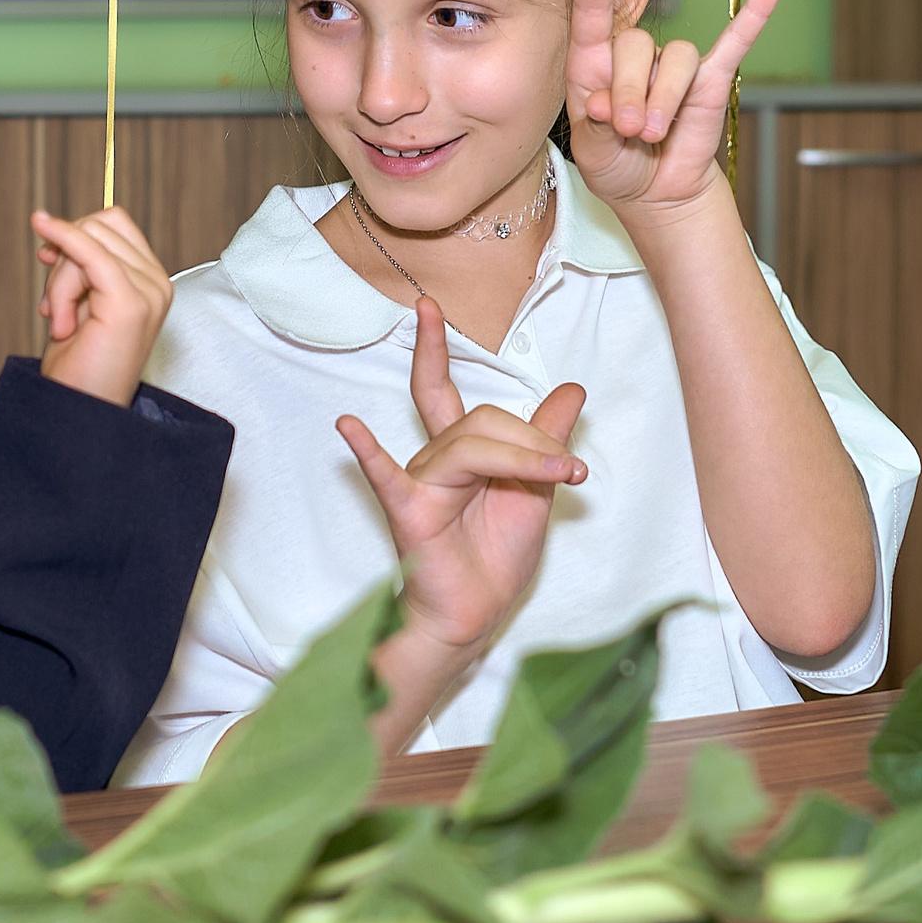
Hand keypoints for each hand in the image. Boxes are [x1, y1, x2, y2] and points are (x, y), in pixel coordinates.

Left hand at [33, 206, 174, 405]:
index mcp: (151, 284)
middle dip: (65, 262)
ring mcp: (149, 293)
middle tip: (55, 309)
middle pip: (99, 228)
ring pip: (88, 242)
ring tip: (62, 324)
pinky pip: (89, 250)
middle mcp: (158, 285)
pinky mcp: (130, 303)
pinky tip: (43, 230)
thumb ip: (78, 264)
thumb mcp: (80, 303)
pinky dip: (63, 237)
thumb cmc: (79, 368)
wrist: (81, 413)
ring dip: (60, 281)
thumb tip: (50, 223)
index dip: (76, 234)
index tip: (48, 257)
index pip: (113, 226)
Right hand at [337, 299, 586, 748]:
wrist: (479, 616)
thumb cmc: (496, 557)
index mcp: (458, 454)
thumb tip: (572, 389)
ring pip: (469, 444)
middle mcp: (433, 462)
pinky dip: (368, 451)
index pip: (449, 395)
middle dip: (532, 439)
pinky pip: (387, 476)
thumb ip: (546, 439)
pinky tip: (349, 426)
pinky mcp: (410, 513)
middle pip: (479, 420)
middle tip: (571, 469)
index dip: (437, 351)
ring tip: (561, 477)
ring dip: (523, 457)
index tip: (425, 306)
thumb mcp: (535, 490)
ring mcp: (419, 485)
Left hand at [565, 0, 779, 212]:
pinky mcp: (711, 78)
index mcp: (594, 63)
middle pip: (634, 44)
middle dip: (629, 91)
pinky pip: (736, 41)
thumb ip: (594, 126)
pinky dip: (755, 14)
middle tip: (629, 130)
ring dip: (663, 99)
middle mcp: (633, 55)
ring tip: (652, 134)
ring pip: (675, 59)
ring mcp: (673, 64)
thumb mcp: (592, 153)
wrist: (654, 194)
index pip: (593, 11)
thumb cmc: (617, 166)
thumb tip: (605, 102)